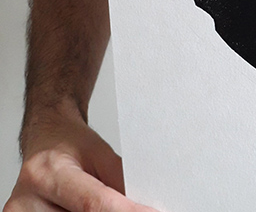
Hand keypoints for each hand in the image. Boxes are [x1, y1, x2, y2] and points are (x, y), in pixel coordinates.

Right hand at [3, 107, 157, 211]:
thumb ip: (118, 180)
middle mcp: (26, 201)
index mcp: (48, 172)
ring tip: (108, 202)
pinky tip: (92, 209)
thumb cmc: (69, 142)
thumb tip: (140, 204)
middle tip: (135, 207)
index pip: (93, 203)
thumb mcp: (100, 152)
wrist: (45, 140)